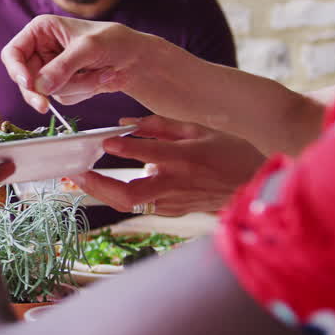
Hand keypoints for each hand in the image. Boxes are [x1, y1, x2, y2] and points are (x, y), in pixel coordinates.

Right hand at [0, 15, 150, 112]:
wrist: (136, 58)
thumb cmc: (113, 41)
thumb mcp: (88, 47)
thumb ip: (63, 66)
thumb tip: (40, 87)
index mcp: (40, 31)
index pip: (13, 53)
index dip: (16, 70)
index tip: (28, 85)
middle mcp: (41, 50)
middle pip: (24, 79)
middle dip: (43, 90)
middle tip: (45, 106)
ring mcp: (51, 70)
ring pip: (47, 91)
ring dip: (76, 87)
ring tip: (101, 74)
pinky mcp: (63, 86)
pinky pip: (62, 98)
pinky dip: (83, 92)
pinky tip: (99, 79)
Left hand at [70, 115, 265, 216]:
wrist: (256, 186)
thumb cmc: (230, 152)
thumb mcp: (199, 129)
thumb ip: (160, 125)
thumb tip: (126, 122)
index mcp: (185, 158)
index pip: (149, 154)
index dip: (125, 149)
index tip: (104, 142)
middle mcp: (177, 183)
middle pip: (130, 193)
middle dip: (99, 186)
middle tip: (78, 174)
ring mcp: (174, 201)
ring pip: (131, 204)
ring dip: (103, 193)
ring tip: (81, 180)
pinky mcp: (174, 211)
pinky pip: (142, 205)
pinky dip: (121, 196)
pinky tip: (104, 185)